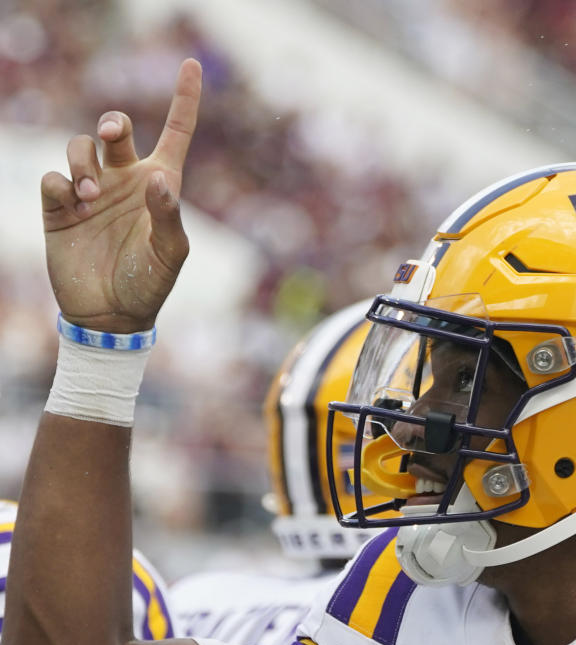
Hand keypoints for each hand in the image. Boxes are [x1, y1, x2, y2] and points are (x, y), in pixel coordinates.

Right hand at [40, 57, 201, 333]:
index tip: (191, 65)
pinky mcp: (61, 208)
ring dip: (83, 162)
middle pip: (116, 128)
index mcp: (158, 185)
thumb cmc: (148, 286)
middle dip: (112, 121)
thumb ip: (169, 215)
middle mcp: (124, 181)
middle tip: (113, 136)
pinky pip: (53, 177)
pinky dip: (60, 184)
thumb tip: (158, 179)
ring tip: (90, 196)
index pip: (176, 131)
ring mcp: (92, 192)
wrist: (110, 317)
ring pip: (81, 147)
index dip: (184, 99)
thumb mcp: (169, 254)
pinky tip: (73, 205)